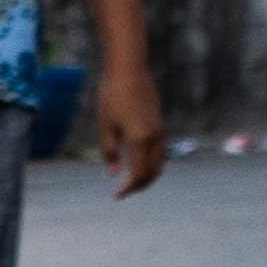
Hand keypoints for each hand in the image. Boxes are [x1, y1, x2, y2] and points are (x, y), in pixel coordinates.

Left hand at [98, 72, 170, 197]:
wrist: (129, 71)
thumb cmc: (112, 96)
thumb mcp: (106, 126)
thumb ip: (111, 151)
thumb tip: (113, 173)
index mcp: (140, 140)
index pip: (139, 174)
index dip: (129, 188)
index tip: (117, 195)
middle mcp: (154, 138)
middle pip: (153, 173)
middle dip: (140, 186)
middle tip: (124, 191)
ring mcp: (160, 131)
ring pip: (160, 163)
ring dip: (148, 176)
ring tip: (131, 180)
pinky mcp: (160, 124)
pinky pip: (161, 152)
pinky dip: (152, 163)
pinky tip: (138, 163)